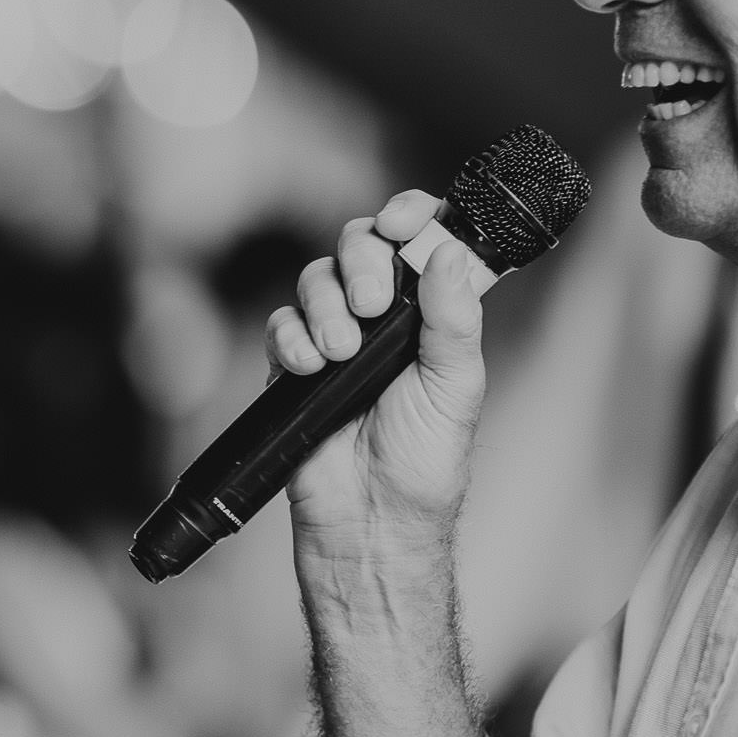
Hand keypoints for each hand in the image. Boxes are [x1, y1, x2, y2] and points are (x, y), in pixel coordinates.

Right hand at [265, 190, 486, 566]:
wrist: (370, 521)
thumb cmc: (423, 463)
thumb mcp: (456, 387)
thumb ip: (454, 320)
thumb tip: (448, 253)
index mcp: (430, 315)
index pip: (421, 240)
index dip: (412, 215)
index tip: (402, 222)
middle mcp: (383, 319)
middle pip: (359, 245)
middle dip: (360, 262)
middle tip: (370, 304)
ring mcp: (336, 340)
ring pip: (316, 280)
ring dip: (325, 305)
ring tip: (340, 351)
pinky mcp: (295, 367)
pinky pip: (281, 325)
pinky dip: (291, 338)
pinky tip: (309, 366)